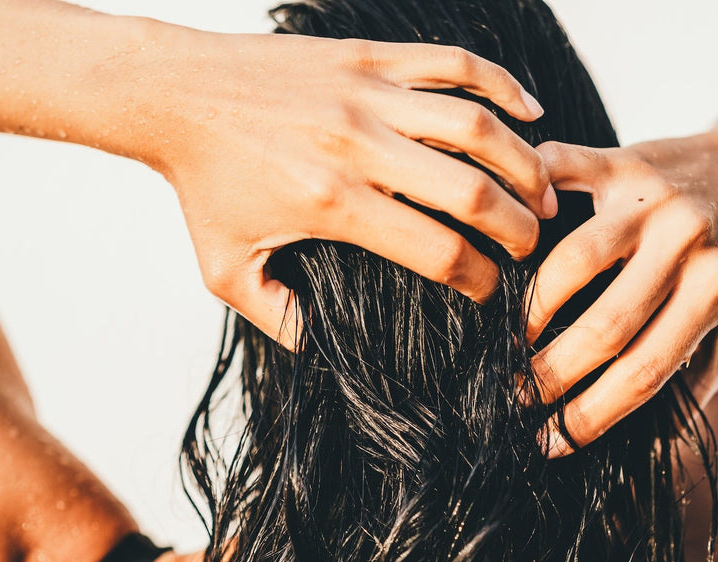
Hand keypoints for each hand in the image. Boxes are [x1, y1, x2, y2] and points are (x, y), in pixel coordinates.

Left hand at [154, 32, 556, 347]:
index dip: (480, 279)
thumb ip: (277, 317)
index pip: (437, 251)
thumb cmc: (202, 184)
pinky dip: (501, 84)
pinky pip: (452, 63)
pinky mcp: (368, 57)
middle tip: (534, 246)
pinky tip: (529, 111)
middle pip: (472, 192)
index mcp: (331, 204)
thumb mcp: (225, 270)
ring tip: (547, 190)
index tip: (491, 292)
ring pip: (476, 124)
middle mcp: (357, 147)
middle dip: (519, 227)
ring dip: (526, 161)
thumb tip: (324, 349)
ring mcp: (366, 94)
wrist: (171, 94)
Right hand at [526, 126, 717, 457]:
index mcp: (715, 293)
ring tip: (510, 340)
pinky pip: (561, 174)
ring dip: (533, 309)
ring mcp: (652, 198)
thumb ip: (694, 383)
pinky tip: (503, 239)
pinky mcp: (623, 158)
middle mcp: (687, 243)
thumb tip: (647, 450)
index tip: (551, 442)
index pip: (645, 372)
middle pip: (607, 324)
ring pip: (576, 259)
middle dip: (553, 374)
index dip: (592, 416)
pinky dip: (525, 198)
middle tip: (518, 399)